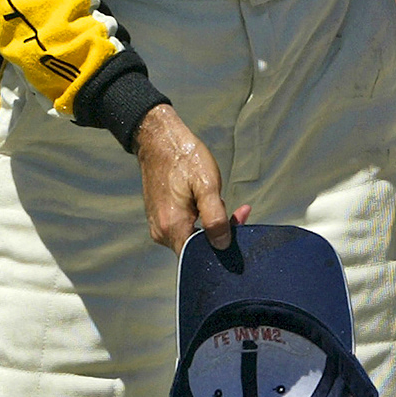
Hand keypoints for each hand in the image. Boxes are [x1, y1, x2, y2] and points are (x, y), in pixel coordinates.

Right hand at [132, 104, 249, 252]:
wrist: (159, 140)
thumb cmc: (185, 158)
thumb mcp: (207, 185)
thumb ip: (215, 218)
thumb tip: (223, 245)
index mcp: (172, 227)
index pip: (200, 256)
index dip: (221, 246)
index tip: (237, 220)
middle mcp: (161, 233)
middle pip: (196, 248)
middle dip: (219, 232)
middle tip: (235, 210)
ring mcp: (158, 226)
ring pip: (191, 237)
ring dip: (209, 224)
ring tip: (215, 199)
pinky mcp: (159, 218)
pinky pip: (183, 228)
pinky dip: (198, 219)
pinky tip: (204, 200)